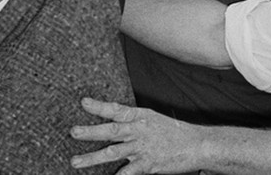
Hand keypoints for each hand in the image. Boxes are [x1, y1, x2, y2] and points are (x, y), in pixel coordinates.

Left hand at [69, 97, 206, 172]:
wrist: (197, 144)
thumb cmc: (174, 131)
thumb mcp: (152, 119)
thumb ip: (133, 121)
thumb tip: (113, 120)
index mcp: (139, 117)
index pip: (116, 109)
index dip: (99, 106)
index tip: (83, 102)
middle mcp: (138, 131)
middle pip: (110, 131)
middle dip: (90, 132)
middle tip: (73, 132)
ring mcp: (142, 148)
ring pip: (112, 153)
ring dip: (92, 158)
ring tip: (75, 161)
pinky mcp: (148, 164)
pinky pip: (128, 172)